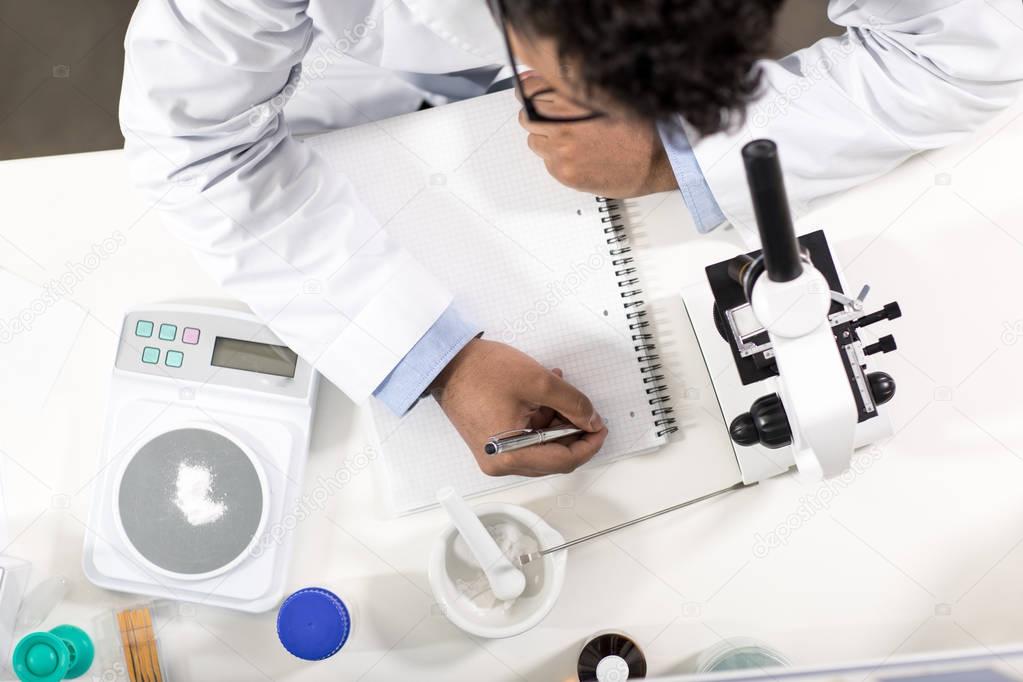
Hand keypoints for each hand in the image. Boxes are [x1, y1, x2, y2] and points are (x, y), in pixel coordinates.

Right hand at [430, 338, 608, 476]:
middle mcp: (500, 463)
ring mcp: (494, 455)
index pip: (564, 461)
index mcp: (511, 456)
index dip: (589, 444)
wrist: (445, 362)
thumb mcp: (539, 382)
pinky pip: (525, 439)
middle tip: (586, 411)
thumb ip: (573, 403)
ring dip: (556, 423)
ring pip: (541, 448)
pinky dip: (539, 421)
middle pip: (553, 458)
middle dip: (573, 433)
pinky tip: (543, 397)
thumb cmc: (479, 371)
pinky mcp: (490, 443)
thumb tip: (591, 419)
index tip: (600, 428)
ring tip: (560, 393)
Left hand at [517, 73, 677, 197]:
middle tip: (552, 119)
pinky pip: (547, 162)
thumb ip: (576, 86)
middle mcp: (564, 126)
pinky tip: (578, 154)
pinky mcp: (566, 173)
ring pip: (535, 141)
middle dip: (536, 116)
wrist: (659, 162)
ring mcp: (562, 152)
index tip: (528, 92)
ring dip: (546, 138)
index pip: (530, 90)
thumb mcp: (610, 95)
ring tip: (571, 139)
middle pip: (528, 117)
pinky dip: (557, 158)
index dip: (527, 90)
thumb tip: (541, 79)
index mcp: (574, 100)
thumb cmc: (640, 129)